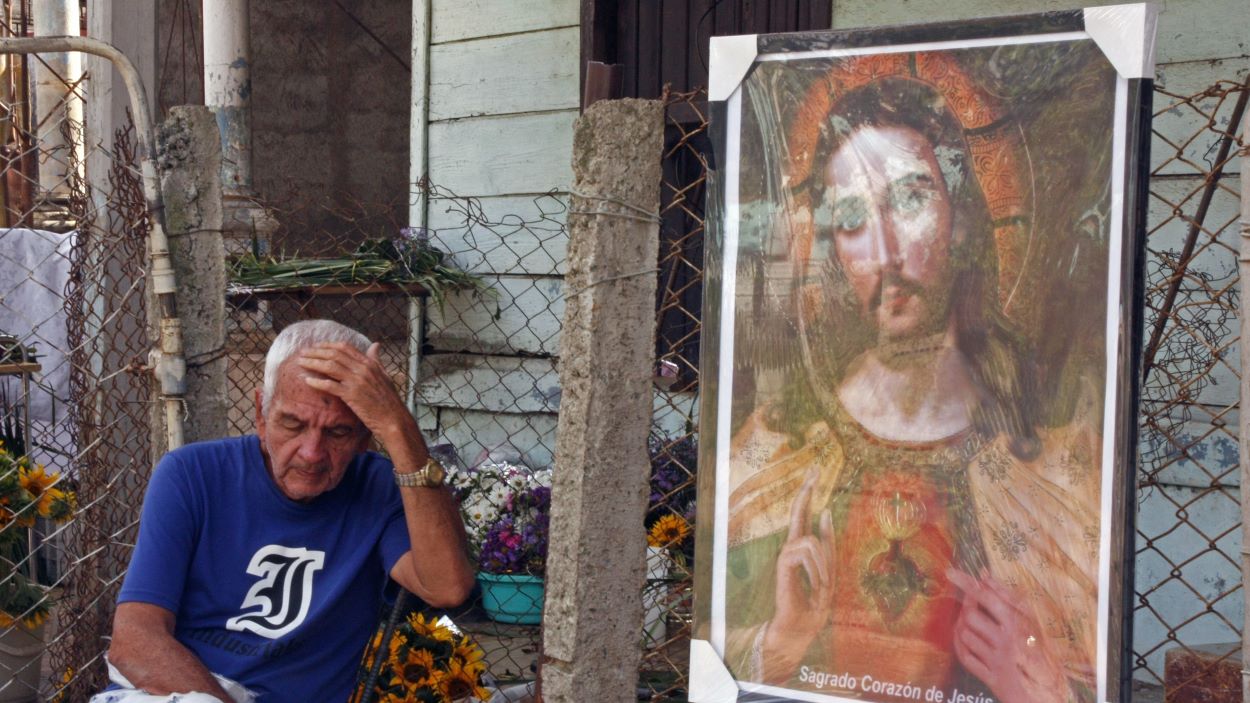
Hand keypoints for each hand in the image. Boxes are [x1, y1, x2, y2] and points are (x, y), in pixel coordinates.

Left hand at [295, 342, 417, 446]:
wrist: (393, 419)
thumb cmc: (388, 400)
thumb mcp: (384, 375)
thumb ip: (376, 360)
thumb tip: (375, 345)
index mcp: (370, 363)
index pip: (345, 348)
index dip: (327, 345)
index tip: (315, 347)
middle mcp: (363, 369)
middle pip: (334, 355)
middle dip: (316, 352)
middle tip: (302, 353)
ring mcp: (357, 381)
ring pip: (330, 367)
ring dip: (313, 363)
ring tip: (301, 363)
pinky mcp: (352, 395)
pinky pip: (330, 385)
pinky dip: (317, 382)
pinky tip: (307, 380)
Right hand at [761, 470, 835, 681]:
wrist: (799, 628)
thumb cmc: (813, 605)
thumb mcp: (828, 572)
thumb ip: (828, 544)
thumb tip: (827, 511)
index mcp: (803, 547)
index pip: (805, 515)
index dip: (809, 494)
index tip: (814, 473)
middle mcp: (792, 546)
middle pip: (798, 511)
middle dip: (806, 490)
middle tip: (814, 469)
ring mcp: (786, 555)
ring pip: (813, 541)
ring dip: (824, 565)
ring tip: (823, 586)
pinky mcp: (783, 564)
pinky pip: (806, 554)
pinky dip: (817, 571)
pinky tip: (816, 587)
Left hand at [948, 569, 1066, 702]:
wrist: (1046, 688)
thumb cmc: (1037, 648)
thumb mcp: (1029, 619)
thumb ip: (1006, 597)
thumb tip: (984, 575)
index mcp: (1017, 624)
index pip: (987, 598)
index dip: (967, 584)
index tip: (952, 573)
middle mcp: (1006, 641)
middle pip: (970, 616)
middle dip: (965, 610)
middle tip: (969, 610)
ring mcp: (997, 660)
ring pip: (964, 636)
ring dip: (963, 630)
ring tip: (971, 628)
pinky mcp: (991, 677)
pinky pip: (964, 657)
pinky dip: (961, 648)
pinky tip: (966, 643)